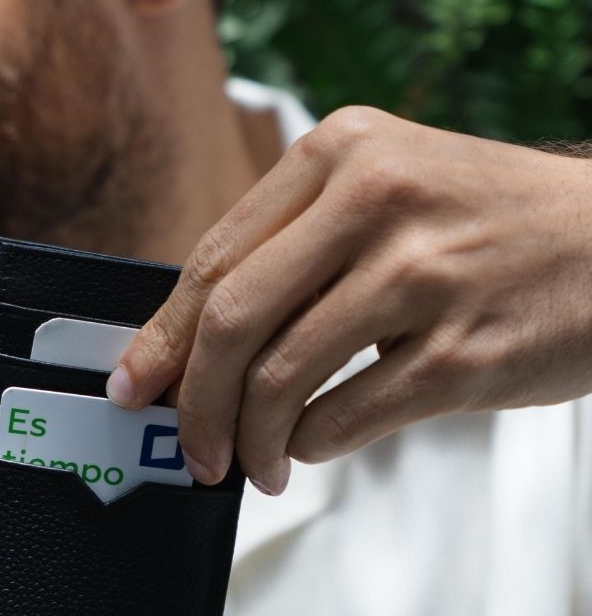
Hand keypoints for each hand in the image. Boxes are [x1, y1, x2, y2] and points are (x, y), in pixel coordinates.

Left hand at [108, 106, 591, 493]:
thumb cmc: (482, 223)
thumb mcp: (382, 190)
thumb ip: (291, 248)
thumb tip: (188, 343)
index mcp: (339, 152)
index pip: (215, 258)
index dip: (161, 335)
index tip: (133, 384)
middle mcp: (376, 200)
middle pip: (232, 321)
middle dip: (193, 401)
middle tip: (191, 447)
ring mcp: (423, 275)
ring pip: (281, 379)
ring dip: (251, 439)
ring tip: (255, 463)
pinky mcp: (463, 351)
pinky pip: (345, 417)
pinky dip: (312, 445)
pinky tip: (313, 446)